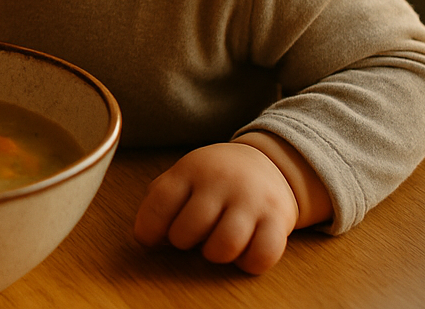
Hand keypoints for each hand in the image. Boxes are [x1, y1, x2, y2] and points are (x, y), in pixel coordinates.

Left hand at [133, 141, 300, 273]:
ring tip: (215, 243)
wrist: (267, 162)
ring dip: (214, 254)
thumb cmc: (215, 178)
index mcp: (191, 170)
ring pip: (224, 246)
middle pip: (188, 229)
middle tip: (191, 236)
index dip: (148, 228)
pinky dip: (248, 262)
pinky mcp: (278, 219)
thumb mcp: (184, 175)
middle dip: (183, 242)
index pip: (159, 202)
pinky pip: (261, 255)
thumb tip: (146, 236)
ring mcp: (251, 200)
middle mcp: (221, 182)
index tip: (148, 239)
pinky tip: (243, 251)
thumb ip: (160, 199)